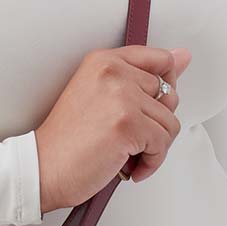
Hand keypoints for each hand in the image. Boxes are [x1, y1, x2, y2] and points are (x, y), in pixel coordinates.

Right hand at [34, 46, 191, 213]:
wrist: (42, 169)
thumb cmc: (66, 141)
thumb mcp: (100, 97)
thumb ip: (142, 76)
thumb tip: (184, 56)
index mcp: (104, 61)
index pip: (160, 60)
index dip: (166, 88)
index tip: (153, 108)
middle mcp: (113, 72)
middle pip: (169, 95)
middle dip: (156, 124)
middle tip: (132, 140)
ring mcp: (121, 96)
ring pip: (169, 122)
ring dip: (154, 148)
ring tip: (130, 157)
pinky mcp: (127, 124)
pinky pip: (162, 144)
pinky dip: (151, 163)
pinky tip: (131, 168)